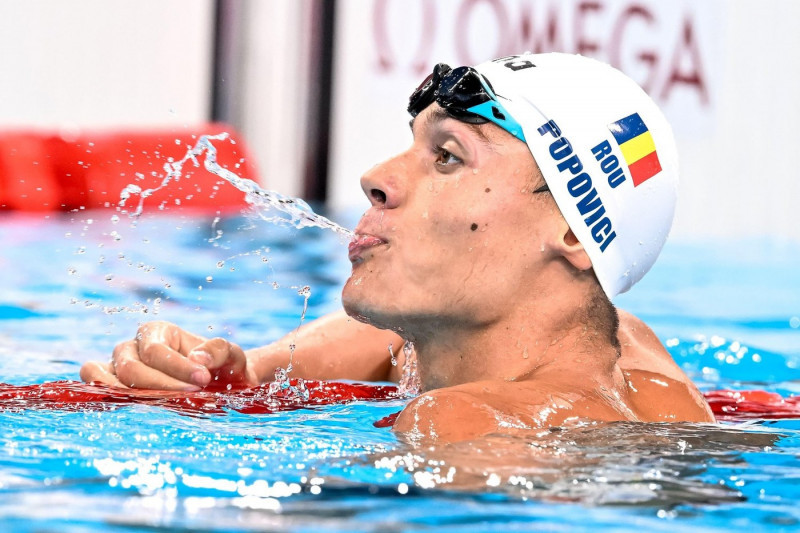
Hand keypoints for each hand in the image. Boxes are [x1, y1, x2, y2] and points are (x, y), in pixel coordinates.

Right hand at [79, 321, 257, 390]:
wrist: (219, 386)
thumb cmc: (221, 367)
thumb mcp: (230, 355)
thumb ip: (219, 350)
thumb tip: (198, 358)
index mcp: (158, 332)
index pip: (157, 351)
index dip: (177, 367)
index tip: (203, 380)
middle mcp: (132, 347)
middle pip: (131, 367)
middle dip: (160, 385)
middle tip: (190, 396)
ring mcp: (117, 368)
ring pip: (103, 376)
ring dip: (128, 395)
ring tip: (158, 406)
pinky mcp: (111, 388)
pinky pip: (93, 388)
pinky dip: (101, 396)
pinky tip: (127, 410)